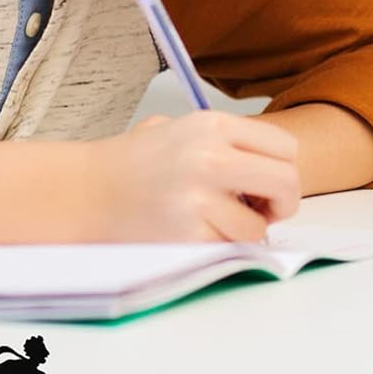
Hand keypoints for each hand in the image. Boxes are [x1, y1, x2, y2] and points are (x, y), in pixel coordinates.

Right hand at [92, 111, 299, 241]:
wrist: (85, 192)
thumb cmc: (131, 163)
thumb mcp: (175, 128)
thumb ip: (222, 141)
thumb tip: (269, 166)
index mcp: (210, 125)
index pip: (284, 148)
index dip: (283, 168)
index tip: (265, 182)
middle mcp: (210, 157)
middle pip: (287, 183)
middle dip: (283, 203)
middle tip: (262, 210)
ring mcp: (199, 198)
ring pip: (260, 226)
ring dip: (245, 230)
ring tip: (214, 221)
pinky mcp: (189, 235)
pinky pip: (229, 248)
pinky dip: (218, 246)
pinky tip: (191, 231)